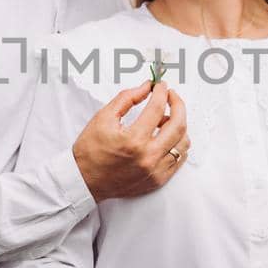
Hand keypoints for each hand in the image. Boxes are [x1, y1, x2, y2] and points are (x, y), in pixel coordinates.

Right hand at [73, 81, 190, 201]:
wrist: (84, 181)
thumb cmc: (91, 151)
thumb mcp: (103, 117)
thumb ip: (127, 98)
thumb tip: (147, 87)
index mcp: (133, 140)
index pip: (157, 108)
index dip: (161, 92)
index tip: (161, 86)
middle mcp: (148, 157)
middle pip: (178, 125)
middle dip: (178, 104)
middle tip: (171, 97)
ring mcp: (155, 171)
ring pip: (183, 143)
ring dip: (179, 125)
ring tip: (166, 119)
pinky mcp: (158, 180)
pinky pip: (179, 159)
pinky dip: (177, 144)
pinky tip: (166, 137)